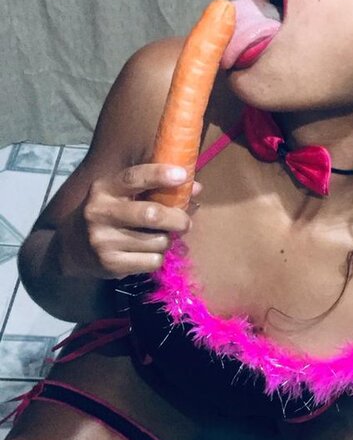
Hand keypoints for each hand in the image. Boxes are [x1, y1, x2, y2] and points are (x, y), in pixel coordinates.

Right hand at [56, 163, 201, 279]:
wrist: (70, 248)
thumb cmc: (107, 215)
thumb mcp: (122, 196)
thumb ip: (156, 189)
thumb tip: (195, 187)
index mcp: (104, 189)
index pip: (133, 178)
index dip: (159, 175)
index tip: (182, 175)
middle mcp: (100, 212)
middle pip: (151, 215)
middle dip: (177, 219)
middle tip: (185, 223)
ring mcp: (103, 240)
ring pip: (157, 241)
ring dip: (166, 241)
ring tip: (158, 239)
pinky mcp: (110, 264)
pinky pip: (152, 261)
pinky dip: (157, 257)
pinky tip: (146, 253)